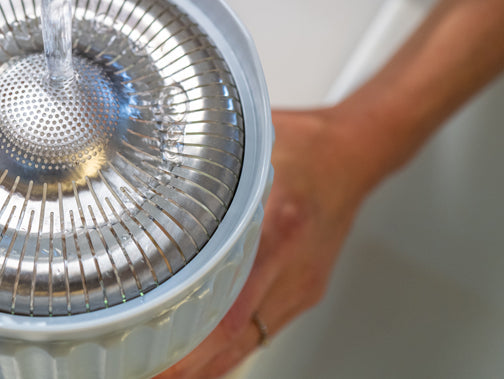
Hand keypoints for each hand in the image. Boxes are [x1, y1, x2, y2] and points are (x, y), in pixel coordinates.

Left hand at [156, 107, 386, 378]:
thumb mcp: (248, 149)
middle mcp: (291, 268)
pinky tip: (204, 355)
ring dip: (209, 364)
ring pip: (250, 343)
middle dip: (192, 366)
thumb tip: (150, 162)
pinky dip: (231, 348)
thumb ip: (201, 164)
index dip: (196, 345)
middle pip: (238, 339)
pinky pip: (263, 330)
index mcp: (277, 230)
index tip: (161, 359)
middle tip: (150, 371)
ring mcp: (300, 285)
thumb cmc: (305, 147)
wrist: (353, 156)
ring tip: (166, 370)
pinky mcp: (303, 291)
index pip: (234, 308)